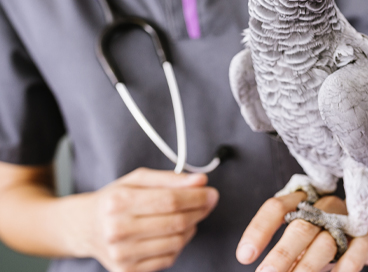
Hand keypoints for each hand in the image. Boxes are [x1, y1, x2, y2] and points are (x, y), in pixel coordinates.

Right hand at [82, 168, 218, 271]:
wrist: (87, 226)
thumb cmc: (116, 199)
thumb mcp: (138, 179)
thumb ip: (170, 178)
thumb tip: (200, 180)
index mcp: (119, 202)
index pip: (169, 200)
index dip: (196, 196)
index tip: (211, 192)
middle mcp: (117, 230)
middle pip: (175, 222)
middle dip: (199, 210)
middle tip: (208, 202)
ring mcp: (122, 255)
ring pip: (176, 242)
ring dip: (192, 227)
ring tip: (190, 216)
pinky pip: (169, 258)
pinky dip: (179, 244)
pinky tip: (175, 232)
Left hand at [236, 192, 367, 271]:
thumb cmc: (328, 230)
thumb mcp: (305, 236)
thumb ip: (288, 251)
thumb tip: (267, 271)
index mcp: (302, 200)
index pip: (276, 208)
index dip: (259, 230)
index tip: (244, 255)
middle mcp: (322, 206)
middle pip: (299, 227)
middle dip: (281, 255)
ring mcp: (346, 219)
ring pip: (324, 242)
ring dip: (307, 267)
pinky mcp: (367, 235)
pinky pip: (356, 251)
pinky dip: (343, 268)